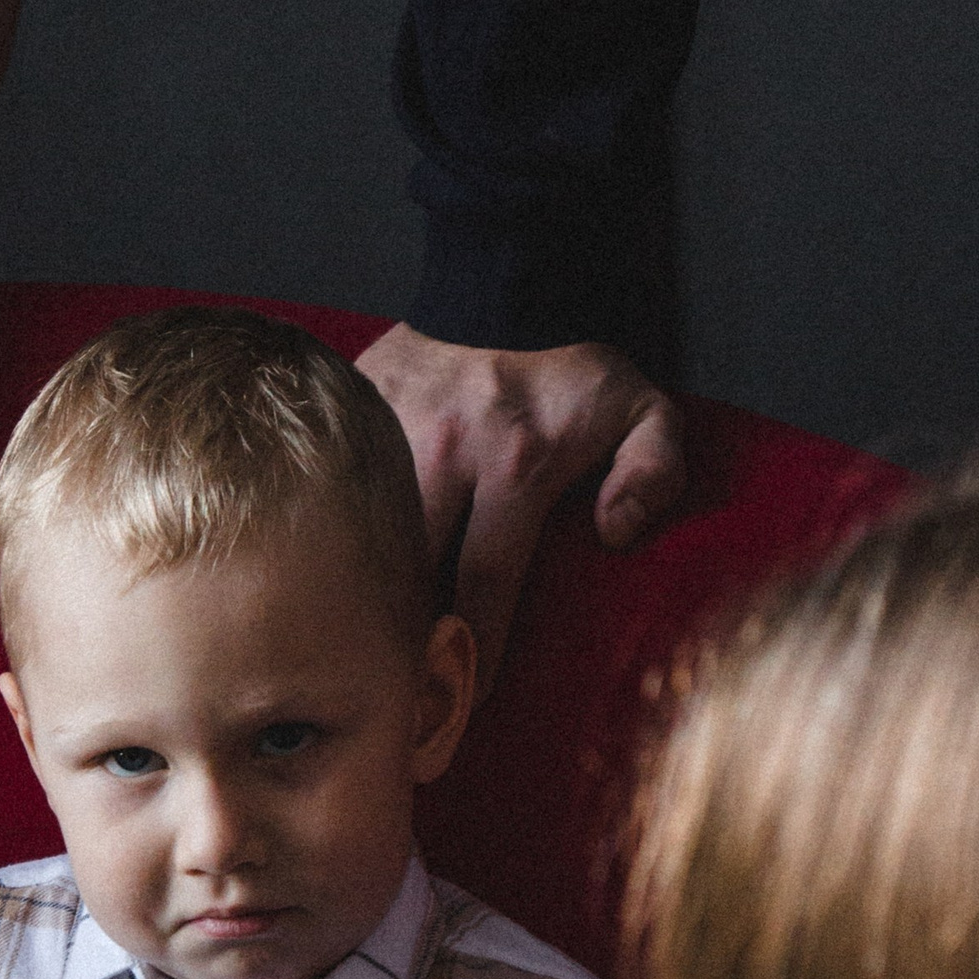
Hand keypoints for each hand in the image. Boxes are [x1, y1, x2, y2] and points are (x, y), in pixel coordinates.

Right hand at [356, 326, 682, 693]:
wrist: (506, 274)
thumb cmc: (575, 363)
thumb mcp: (643, 409)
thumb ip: (654, 472)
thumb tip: (617, 535)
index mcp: (514, 468)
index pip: (484, 586)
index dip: (471, 654)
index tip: (459, 704)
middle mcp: (445, 456)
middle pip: (409, 574)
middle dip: (402, 640)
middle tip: (396, 698)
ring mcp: (391, 432)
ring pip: (362, 535)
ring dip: (362, 594)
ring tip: (355, 653)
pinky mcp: (356, 412)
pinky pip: (337, 486)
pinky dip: (334, 532)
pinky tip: (324, 575)